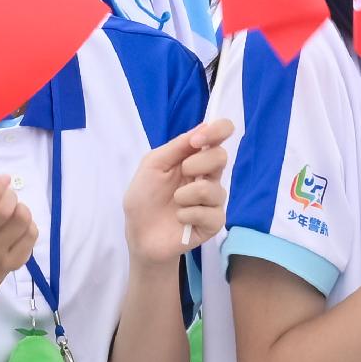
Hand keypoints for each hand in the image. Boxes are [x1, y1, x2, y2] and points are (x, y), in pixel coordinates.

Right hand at [0, 167, 39, 276]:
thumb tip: (0, 180)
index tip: (4, 180)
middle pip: (3, 210)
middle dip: (11, 196)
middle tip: (8, 197)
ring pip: (22, 219)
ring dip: (22, 210)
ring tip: (15, 213)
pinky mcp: (14, 262)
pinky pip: (32, 233)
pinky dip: (30, 225)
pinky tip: (19, 229)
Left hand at [127, 116, 236, 262]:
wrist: (139, 235)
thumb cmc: (144, 198)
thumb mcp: (152, 165)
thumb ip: (176, 146)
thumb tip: (203, 126)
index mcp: (194, 158)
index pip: (220, 135)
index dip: (217, 130)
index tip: (198, 140)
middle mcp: (207, 176)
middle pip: (221, 157)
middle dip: (198, 163)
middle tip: (182, 172)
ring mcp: (213, 200)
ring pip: (215, 189)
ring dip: (188, 194)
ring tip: (175, 202)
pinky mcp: (214, 223)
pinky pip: (211, 213)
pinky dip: (190, 214)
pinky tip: (179, 219)